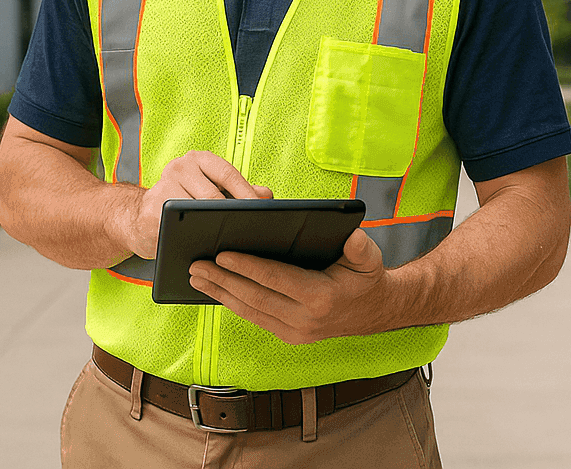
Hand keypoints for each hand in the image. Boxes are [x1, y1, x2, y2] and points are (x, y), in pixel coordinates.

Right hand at [123, 150, 271, 258]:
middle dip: (231, 214)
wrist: (139, 218)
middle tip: (248, 230)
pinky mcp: (152, 210)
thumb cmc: (184, 201)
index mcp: (198, 159)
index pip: (227, 173)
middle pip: (212, 195)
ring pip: (195, 211)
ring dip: (212, 227)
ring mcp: (162, 186)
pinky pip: (177, 227)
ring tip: (229, 240)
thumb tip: (266, 195)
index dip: (246, 193)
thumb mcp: (212, 190)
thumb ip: (239, 191)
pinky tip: (203, 246)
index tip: (261, 210)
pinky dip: (192, 236)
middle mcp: (179, 167)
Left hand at [188, 229, 395, 344]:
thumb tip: (352, 234)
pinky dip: (233, 304)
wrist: (374, 313)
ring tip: (196, 278)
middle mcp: (305, 319)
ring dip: (221, 294)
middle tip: (196, 265)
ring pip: (250, 311)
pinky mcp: (289, 336)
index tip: (221, 254)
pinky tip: (217, 291)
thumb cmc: (366, 279)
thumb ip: (360, 246)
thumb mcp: (369, 258)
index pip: (275, 279)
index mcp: (320, 297)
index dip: (246, 267)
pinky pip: (256, 318)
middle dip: (222, 280)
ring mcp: (295, 332)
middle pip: (254, 297)